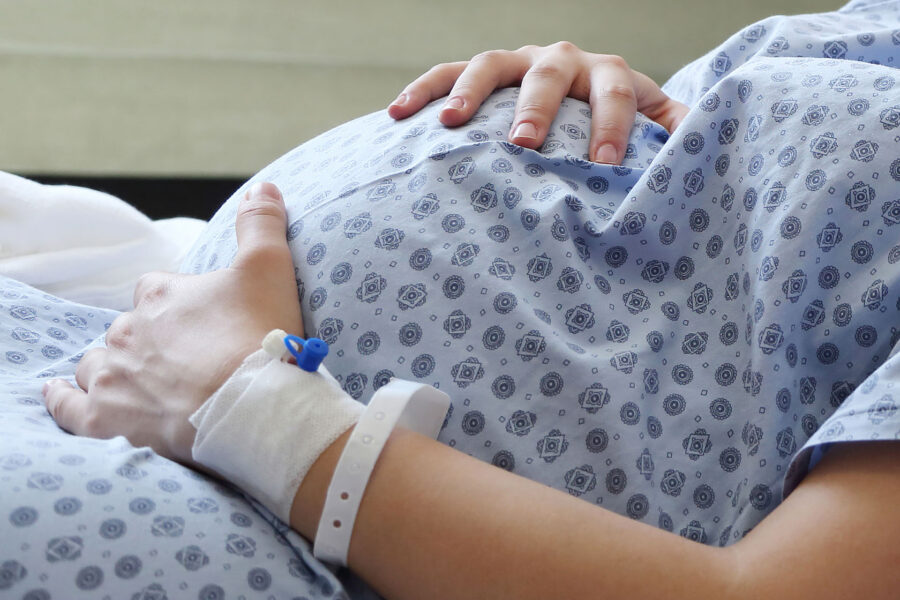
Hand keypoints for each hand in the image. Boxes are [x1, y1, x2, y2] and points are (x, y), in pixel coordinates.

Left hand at [41, 182, 302, 466]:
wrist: (252, 405)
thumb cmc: (259, 335)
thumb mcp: (270, 268)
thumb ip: (261, 225)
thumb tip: (262, 187)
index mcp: (161, 293)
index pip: (154, 290)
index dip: (175, 306)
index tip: (199, 323)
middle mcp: (128, 329)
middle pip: (127, 329)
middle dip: (148, 341)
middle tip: (186, 361)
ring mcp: (113, 374)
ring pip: (97, 364)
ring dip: (112, 368)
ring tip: (138, 382)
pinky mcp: (107, 418)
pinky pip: (71, 407)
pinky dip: (64, 400)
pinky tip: (61, 394)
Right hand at [387, 42, 688, 163]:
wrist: (579, 95)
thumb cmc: (613, 123)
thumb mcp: (652, 124)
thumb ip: (674, 133)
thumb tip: (709, 151)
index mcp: (609, 74)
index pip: (618, 91)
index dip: (614, 127)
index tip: (606, 168)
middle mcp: (562, 59)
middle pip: (550, 72)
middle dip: (536, 107)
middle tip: (524, 144)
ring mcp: (516, 61)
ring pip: (490, 64)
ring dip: (469, 92)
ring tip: (451, 124)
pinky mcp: (481, 73)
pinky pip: (444, 72)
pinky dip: (421, 91)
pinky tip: (395, 115)